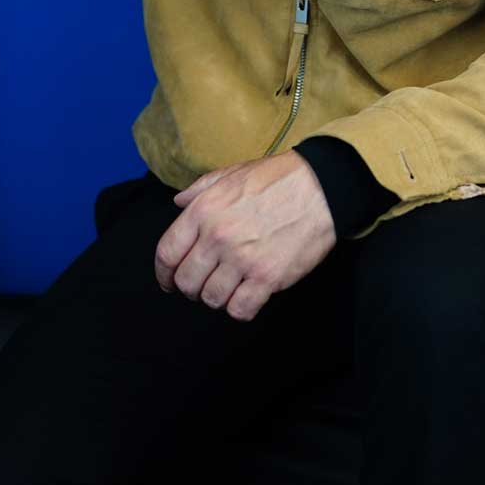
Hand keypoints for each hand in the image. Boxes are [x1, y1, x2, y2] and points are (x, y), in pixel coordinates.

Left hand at [154, 151, 336, 321]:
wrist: (320, 187)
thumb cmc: (276, 178)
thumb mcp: (231, 174)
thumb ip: (200, 189)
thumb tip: (177, 203)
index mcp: (204, 210)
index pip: (167, 252)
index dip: (163, 273)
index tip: (168, 281)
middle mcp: (218, 236)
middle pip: (187, 282)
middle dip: (191, 287)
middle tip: (204, 284)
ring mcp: (242, 259)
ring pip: (211, 299)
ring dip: (217, 297)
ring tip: (229, 287)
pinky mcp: (267, 277)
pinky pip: (240, 310)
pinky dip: (240, 308)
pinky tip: (248, 296)